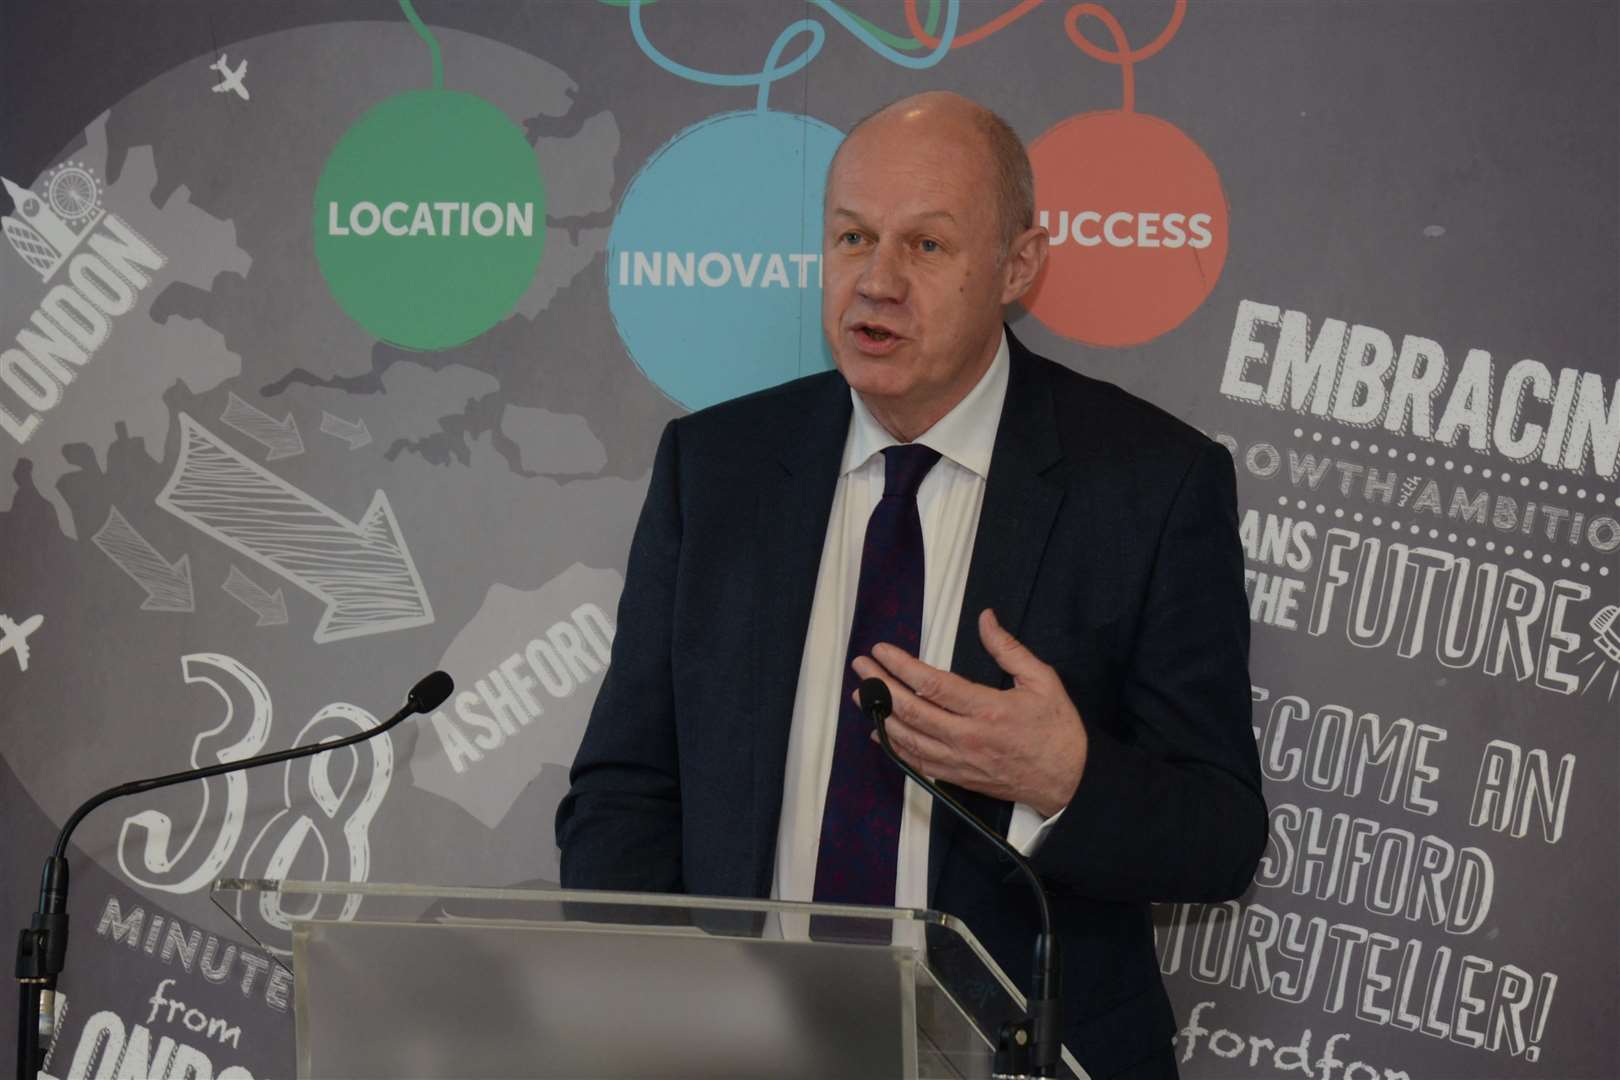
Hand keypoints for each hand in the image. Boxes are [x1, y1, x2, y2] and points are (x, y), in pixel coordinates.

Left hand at [850, 608, 1087, 816]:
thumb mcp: (1042, 680)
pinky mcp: (958, 777)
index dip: (902, 666)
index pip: (933, 684)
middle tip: (861, 667)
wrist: (1068, 781)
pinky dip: (895, 747)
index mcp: (987, 709)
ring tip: (861, 694)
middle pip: (912, 710)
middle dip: (881, 686)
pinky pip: (918, 763)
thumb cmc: (1057, 730)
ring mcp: (960, 760)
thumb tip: (986, 619)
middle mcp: (968, 737)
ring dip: (881, 715)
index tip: (882, 651)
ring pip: (909, 739)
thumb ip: (1009, 649)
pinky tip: (880, 734)